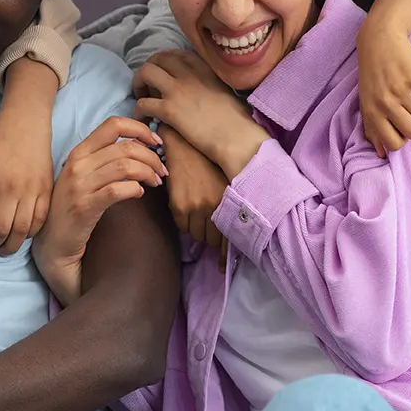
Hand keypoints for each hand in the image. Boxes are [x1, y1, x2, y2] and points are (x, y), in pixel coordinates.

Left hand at [0, 111, 53, 257]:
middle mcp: (11, 189)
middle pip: (2, 229)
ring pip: (22, 229)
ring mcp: (31, 191)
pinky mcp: (46, 190)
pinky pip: (40, 220)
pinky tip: (22, 234)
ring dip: (12, 244)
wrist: (26, 125)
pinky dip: (30, 233)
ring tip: (5, 247)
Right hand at [34, 117, 164, 307]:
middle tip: (162, 170)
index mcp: (79, 152)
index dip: (140, 129)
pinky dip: (135, 189)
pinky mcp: (84, 207)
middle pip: (126, 146)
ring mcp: (79, 185)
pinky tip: (139, 194)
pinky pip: (117, 190)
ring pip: (126, 166)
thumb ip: (104, 159)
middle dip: (152, 156)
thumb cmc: (73, 206)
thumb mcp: (84, 176)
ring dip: (148, 172)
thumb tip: (140, 147)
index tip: (156, 142)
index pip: (113, 124)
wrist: (53, 242)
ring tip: (156, 182)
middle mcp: (78, 164)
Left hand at [133, 51, 267, 178]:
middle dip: (147, 70)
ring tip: (141, 98)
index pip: (175, 54)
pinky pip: (143, 104)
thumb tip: (196, 89)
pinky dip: (138, 111)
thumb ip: (207, 82)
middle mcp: (189, 73)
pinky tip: (144, 119)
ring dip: (138, 84)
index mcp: (203, 67)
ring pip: (145, 73)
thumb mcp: (223, 90)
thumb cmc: (235, 120)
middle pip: (157, 59)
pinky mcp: (169, 110)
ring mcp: (177, 89)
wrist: (237, 137)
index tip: (161, 75)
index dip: (163, 63)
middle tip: (146, 86)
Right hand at [159, 125, 228, 253]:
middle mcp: (215, 207)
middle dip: (210, 235)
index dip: (225, 256)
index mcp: (230, 201)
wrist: (185, 143)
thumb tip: (231, 233)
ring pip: (196, 235)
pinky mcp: (179, 205)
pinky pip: (181, 226)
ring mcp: (196, 207)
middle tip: (208, 222)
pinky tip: (184, 205)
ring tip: (196, 211)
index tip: (222, 268)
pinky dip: (183, 220)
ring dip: (196, 228)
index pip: (230, 238)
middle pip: (212, 240)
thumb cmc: (210, 161)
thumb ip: (230, 206)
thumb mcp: (226, 182)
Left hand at [355, 18, 410, 156]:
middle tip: (408, 112)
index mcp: (372, 112)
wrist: (379, 42)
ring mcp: (401, 90)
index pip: (393, 144)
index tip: (399, 127)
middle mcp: (386, 103)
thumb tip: (381, 154)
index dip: (401, 138)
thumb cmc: (372, 75)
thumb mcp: (366, 102)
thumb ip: (372, 128)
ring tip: (410, 96)